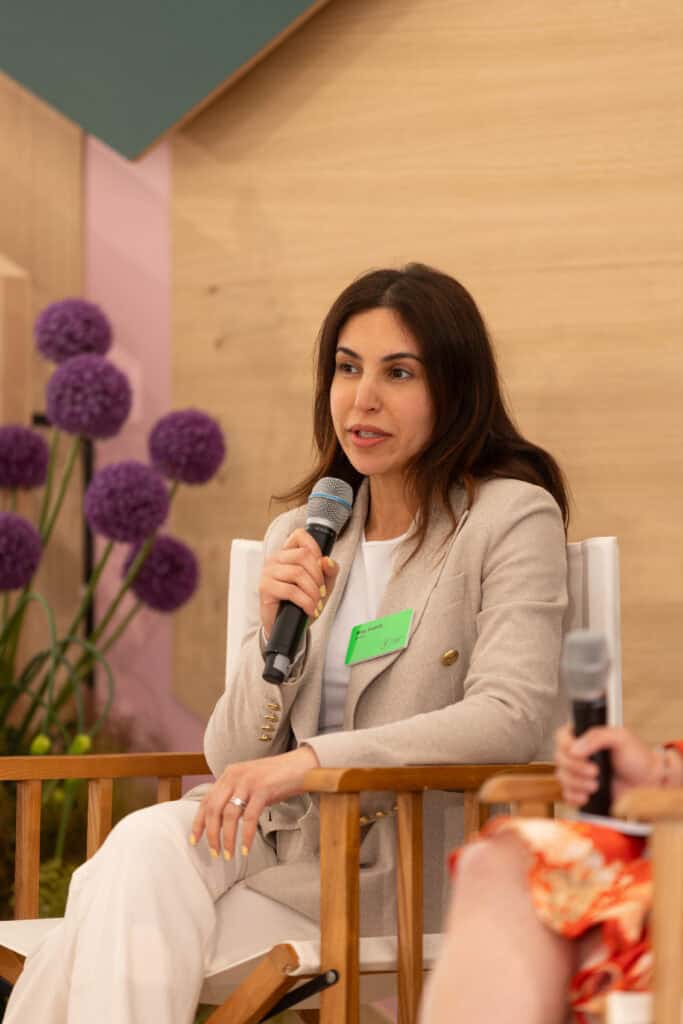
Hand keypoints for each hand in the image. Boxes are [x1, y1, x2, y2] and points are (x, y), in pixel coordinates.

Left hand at [189, 745, 319, 858]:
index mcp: (229, 774)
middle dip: (211, 834)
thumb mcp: (250, 782)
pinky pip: (249, 817)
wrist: (302, 765)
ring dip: (227, 838)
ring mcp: (249, 782)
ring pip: (229, 815)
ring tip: (229, 855)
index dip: (198, 822)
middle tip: (214, 853)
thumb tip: (222, 819)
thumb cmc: (277, 777)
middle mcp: (235, 776)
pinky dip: (245, 836)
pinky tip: (245, 848)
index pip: (206, 800)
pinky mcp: (263, 789)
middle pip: (214, 809)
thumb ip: (236, 794)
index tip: (194, 840)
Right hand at [259, 527, 339, 638]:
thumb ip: (329, 571)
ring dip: (313, 591)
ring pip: (297, 573)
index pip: (300, 535)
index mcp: (288, 553)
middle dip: (318, 576)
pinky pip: (290, 590)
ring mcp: (268, 572)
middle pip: (303, 555)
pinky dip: (305, 601)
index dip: (315, 548)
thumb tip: (327, 561)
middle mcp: (276, 559)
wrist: (287, 626)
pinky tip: (310, 609)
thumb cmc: (302, 602)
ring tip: (316, 603)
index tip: (322, 565)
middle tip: (322, 592)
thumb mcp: (322, 585)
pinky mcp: (265, 588)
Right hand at [555, 723, 657, 805]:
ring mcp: (579, 773)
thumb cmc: (637, 757)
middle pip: (559, 759)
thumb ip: (597, 737)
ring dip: (577, 783)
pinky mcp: (581, 790)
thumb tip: (574, 749)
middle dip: (576, 768)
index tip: (579, 754)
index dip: (566, 746)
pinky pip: (566, 794)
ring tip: (596, 785)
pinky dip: (574, 796)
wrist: (648, 783)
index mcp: (585, 736)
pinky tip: (588, 796)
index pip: (561, 737)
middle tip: (595, 772)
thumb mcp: (620, 737)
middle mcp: (579, 753)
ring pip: (562, 777)